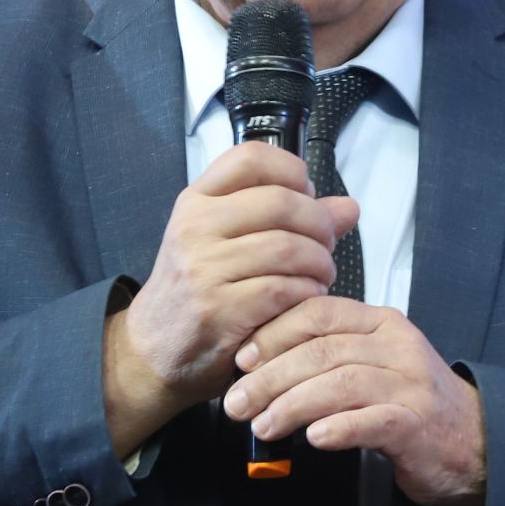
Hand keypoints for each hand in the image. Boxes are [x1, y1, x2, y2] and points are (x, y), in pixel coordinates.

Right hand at [104, 144, 359, 454]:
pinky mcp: (217, 310)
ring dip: (320, 263)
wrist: (154, 348)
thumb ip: (290, 220)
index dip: (292, 170)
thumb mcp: (228, 241)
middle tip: (326, 243)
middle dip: (320, 223)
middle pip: (282, 202)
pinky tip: (307, 297)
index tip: (307, 194)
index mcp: (197, 200)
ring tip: (321, 274)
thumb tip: (349, 207)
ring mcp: (203, 268)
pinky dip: (307, 292)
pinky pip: (283, 290)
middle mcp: (195, 227)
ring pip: (289, 248)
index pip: (250, 158)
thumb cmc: (199, 288)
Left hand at [223, 296, 486, 505]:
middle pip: (322, 351)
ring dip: (293, 404)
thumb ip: (328, 356)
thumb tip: (261, 363)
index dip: (274, 334)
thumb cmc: (413, 405)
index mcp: (381, 325)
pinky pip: (372, 421)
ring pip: (341, 383)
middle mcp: (397, 347)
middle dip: (270, 376)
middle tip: (238, 402)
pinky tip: (313, 437)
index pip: (318, 314)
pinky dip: (338, 428)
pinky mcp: (417, 424)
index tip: (242, 358)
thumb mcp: (373, 364)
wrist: (474, 442)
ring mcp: (410, 385)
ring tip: (263, 425)